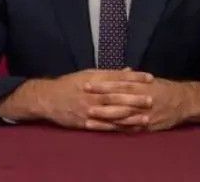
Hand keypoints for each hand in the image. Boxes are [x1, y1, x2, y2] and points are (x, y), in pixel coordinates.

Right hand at [0, 69, 152, 129]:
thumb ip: (108, 74)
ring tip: (146, 117)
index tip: (149, 77)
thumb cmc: (69, 84)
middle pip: (117, 95)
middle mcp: (92, 93)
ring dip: (131, 116)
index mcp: (93, 79)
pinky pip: (106, 126)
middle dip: (135, 97)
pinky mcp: (87, 122)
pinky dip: (120, 128)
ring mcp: (90, 109)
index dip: (135, 78)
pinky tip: (132, 129)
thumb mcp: (87, 74)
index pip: (118, 77)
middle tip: (151, 98)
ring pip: (113, 113)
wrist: (48, 99)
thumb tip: (128, 70)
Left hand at [83, 77, 199, 131]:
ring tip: (88, 120)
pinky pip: (129, 128)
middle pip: (116, 101)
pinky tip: (104, 131)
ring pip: (120, 117)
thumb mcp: (148, 80)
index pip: (117, 84)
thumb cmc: (163, 88)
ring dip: (104, 119)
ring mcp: (143, 114)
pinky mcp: (146, 126)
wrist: (184, 102)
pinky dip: (116, 130)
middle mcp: (140, 100)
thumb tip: (119, 72)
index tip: (86, 84)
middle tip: (82, 102)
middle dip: (98, 102)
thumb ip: (132, 78)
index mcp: (139, 85)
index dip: (101, 85)